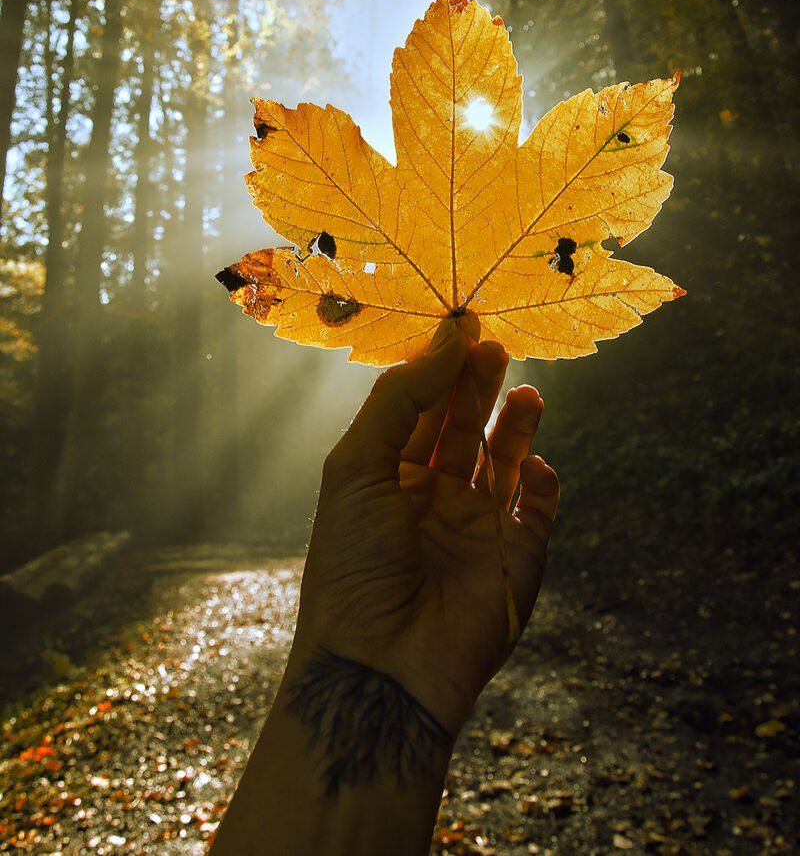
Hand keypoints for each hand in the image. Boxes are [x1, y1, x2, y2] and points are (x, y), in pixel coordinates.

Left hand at [289, 318, 559, 737]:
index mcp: (387, 479)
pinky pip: (538, 512)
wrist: (381, 665)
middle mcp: (431, 500)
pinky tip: (531, 466)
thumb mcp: (358, 465)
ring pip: (505, 463)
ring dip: (517, 426)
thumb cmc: (354, 562)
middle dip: (479, 387)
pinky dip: (541, 483)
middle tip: (496, 345)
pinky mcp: (516, 562)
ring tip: (527, 391)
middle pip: (463, 428)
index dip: (439, 370)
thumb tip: (449, 340)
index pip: (418, 411)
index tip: (462, 327)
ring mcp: (475, 531)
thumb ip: (403, 398)